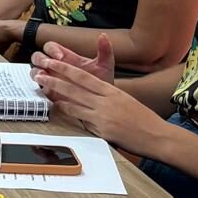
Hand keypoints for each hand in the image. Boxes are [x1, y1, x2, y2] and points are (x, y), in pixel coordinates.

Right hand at [31, 32, 114, 85]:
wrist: (101, 102)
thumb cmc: (101, 82)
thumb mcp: (105, 66)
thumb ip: (104, 51)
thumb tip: (103, 36)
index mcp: (65, 57)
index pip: (51, 47)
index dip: (52, 49)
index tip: (60, 56)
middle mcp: (55, 67)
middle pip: (38, 57)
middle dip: (40, 59)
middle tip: (47, 64)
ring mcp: (50, 79)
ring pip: (34, 71)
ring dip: (36, 73)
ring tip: (42, 78)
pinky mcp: (49, 93)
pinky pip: (38, 88)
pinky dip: (39, 88)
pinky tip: (45, 90)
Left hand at [32, 56, 165, 155]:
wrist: (158, 136)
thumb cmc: (143, 120)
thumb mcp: (126, 100)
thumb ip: (108, 95)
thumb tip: (93, 93)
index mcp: (112, 91)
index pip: (85, 77)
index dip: (66, 68)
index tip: (53, 61)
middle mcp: (106, 101)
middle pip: (75, 87)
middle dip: (55, 78)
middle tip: (39, 72)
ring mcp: (104, 116)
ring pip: (74, 103)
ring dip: (56, 95)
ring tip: (42, 88)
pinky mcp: (102, 130)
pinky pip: (81, 121)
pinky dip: (69, 114)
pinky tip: (58, 108)